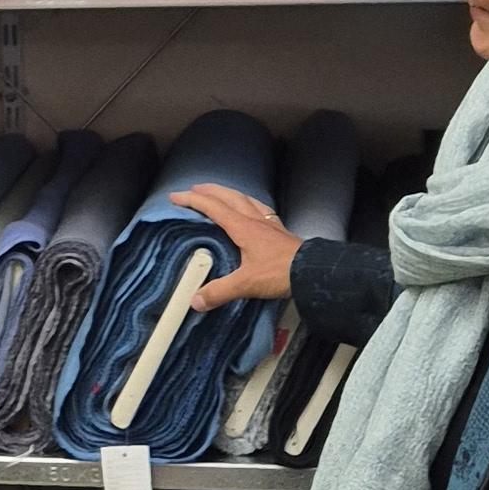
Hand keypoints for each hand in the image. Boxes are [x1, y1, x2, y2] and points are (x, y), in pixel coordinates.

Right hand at [172, 183, 300, 311]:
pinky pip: (262, 209)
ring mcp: (269, 224)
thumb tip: (195, 301)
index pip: (213, 208)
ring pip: (247, 200)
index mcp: (243, 228)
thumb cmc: (279, 273)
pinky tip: (252, 208)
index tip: (175, 197)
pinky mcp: (280, 231)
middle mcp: (255, 220)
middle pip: (230, 197)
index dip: (192, 200)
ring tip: (221, 193)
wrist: (313, 272)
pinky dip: (251, 204)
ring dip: (231, 193)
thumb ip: (220, 291)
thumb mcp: (246, 284)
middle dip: (210, 191)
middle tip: (195, 188)